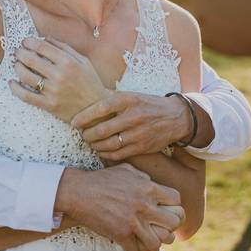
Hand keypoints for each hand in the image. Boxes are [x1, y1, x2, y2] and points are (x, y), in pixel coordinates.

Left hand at [10, 37, 112, 121]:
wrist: (96, 108)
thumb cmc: (90, 83)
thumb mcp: (84, 61)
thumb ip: (65, 48)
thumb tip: (46, 38)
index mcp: (69, 62)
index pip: (43, 47)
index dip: (30, 42)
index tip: (25, 41)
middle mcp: (60, 75)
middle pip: (31, 60)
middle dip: (20, 53)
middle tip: (17, 52)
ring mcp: (53, 91)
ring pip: (26, 76)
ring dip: (17, 68)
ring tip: (16, 64)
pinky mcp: (49, 105)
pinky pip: (26, 96)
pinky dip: (15, 89)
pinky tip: (12, 83)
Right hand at [54, 164, 183, 250]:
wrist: (78, 191)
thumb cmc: (102, 179)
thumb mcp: (126, 170)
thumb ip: (144, 177)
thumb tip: (153, 183)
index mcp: (148, 187)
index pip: (176, 200)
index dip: (174, 207)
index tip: (165, 211)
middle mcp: (144, 205)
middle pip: (174, 223)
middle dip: (169, 227)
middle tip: (160, 229)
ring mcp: (133, 221)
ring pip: (157, 243)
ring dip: (152, 245)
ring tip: (145, 243)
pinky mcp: (120, 234)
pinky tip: (128, 247)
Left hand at [71, 92, 191, 161]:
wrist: (176, 117)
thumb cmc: (149, 104)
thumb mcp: (133, 96)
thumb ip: (113, 99)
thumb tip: (87, 100)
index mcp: (129, 100)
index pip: (101, 108)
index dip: (84, 116)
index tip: (74, 122)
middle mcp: (134, 117)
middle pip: (102, 130)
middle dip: (87, 134)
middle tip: (82, 134)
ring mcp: (138, 134)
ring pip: (108, 144)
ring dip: (95, 145)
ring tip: (90, 142)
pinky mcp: (142, 147)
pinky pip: (118, 154)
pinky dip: (106, 154)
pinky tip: (101, 150)